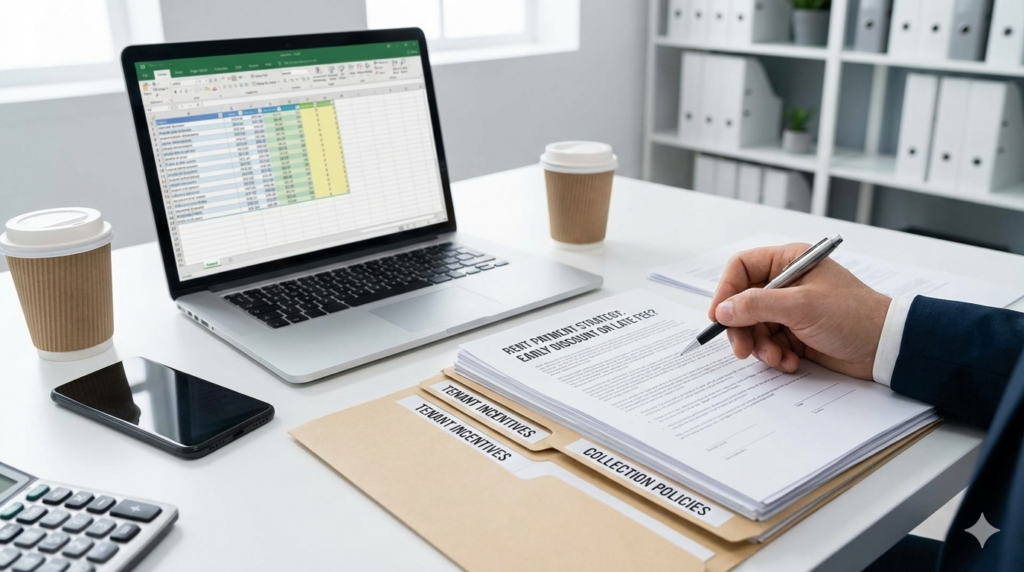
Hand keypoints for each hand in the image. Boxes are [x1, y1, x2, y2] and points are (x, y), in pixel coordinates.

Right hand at [708, 243, 891, 379]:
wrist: (886, 347)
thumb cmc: (853, 316)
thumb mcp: (801, 306)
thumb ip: (757, 305)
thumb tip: (722, 310)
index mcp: (789, 262)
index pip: (742, 268)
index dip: (726, 291)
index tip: (718, 316)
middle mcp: (786, 283)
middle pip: (742, 302)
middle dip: (742, 328)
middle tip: (742, 350)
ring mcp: (790, 309)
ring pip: (753, 327)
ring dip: (761, 347)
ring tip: (778, 359)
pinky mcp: (795, 333)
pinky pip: (769, 344)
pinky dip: (775, 356)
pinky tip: (791, 362)